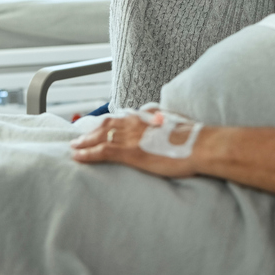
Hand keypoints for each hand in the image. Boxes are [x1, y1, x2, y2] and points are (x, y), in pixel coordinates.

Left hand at [70, 112, 198, 178]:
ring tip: (74, 148)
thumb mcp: (178, 123)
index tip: (101, 127)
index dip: (109, 123)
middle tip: (79, 138)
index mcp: (147, 117)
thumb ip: (165, 121)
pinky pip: (102, 152)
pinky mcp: (129, 152)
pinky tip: (77, 157)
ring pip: (100, 137)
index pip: (122, 118)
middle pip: (107, 125)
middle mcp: (136, 123)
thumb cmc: (194, 138)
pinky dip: (87, 154)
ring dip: (84, 143)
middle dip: (92, 132)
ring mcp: (131, 137)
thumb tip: (161, 119)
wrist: (200, 145)